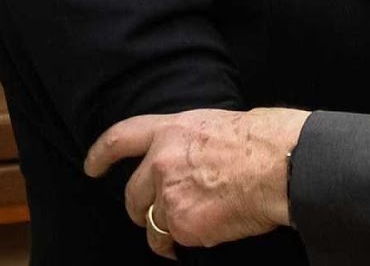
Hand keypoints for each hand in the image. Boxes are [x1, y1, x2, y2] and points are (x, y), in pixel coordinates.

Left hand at [84, 108, 309, 257]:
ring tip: (192, 227)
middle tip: (154, 217)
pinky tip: (208, 233)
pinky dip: (186, 244)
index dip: (101, 154)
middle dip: (139, 210)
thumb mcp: (214, 125)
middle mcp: (160, 162)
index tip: (92, 167)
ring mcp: (168, 195)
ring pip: (152, 225)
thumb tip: (191, 160)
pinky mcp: (181, 224)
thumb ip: (190, 143)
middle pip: (132, 195)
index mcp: (170, 131)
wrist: (278, 166)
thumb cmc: (260, 142)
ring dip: (166, 231)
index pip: (121, 138)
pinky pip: (174, 243)